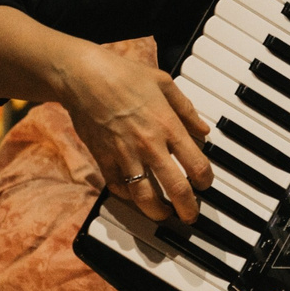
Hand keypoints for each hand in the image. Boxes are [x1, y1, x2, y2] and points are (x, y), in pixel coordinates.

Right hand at [57, 39, 212, 221]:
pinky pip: (117, 187)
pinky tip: (135, 199)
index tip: (205, 184)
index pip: (197, 165)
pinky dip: (128, 197)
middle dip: (188, 209)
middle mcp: (149, 144)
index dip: (206, 181)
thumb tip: (203, 130)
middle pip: (176, 188)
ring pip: (145, 196)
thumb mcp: (164, 82)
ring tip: (164, 216)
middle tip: (191, 216)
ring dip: (157, 212)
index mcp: (168, 125)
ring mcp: (125, 155)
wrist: (83, 76)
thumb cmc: (123, 75)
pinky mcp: (103, 159)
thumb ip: (186, 109)